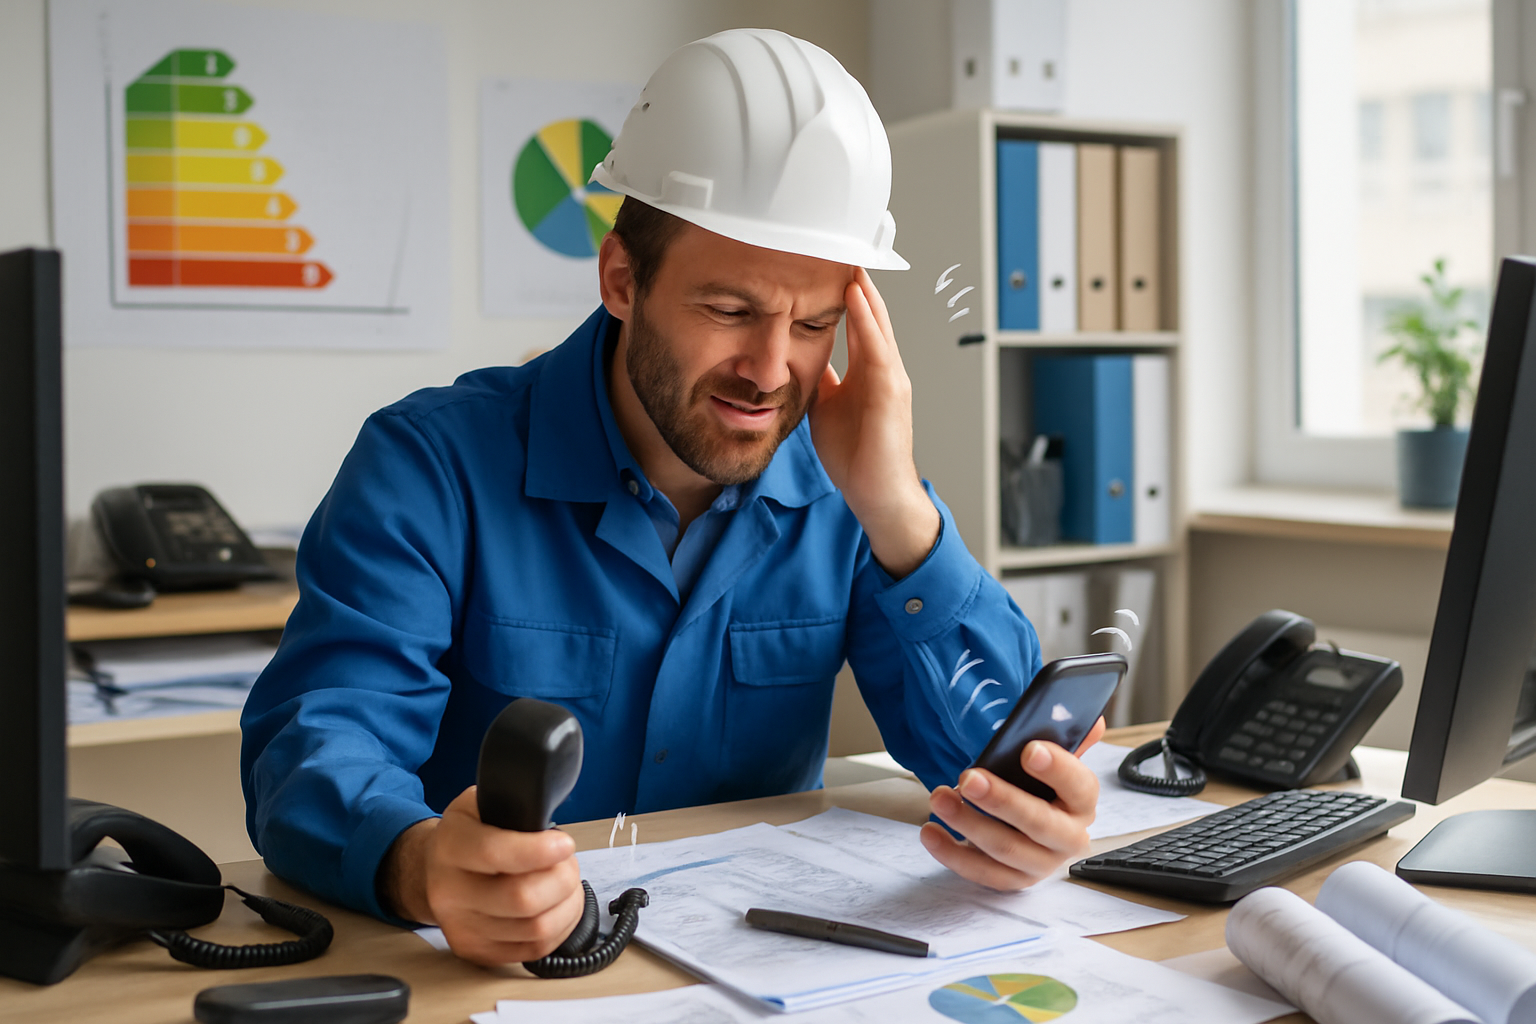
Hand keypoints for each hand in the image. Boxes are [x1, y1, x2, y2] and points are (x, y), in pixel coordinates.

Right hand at [379, 786, 584, 966]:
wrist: (436, 870)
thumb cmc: (471, 833)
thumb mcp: (481, 803)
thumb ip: (513, 807)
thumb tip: (549, 825)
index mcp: (450, 846)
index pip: (495, 853)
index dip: (539, 850)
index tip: (564, 844)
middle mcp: (449, 892)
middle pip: (522, 899)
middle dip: (562, 877)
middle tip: (567, 861)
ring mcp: (462, 928)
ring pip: (536, 928)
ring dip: (567, 902)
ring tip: (564, 881)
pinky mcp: (478, 952)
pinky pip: (536, 948)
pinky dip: (560, 926)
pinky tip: (557, 905)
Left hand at [810, 268, 939, 577]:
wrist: (877, 495)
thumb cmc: (856, 457)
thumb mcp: (827, 407)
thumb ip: (820, 380)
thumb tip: (798, 357)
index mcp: (868, 372)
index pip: (856, 321)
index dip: (844, 292)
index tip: (826, 261)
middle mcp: (883, 368)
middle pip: (869, 313)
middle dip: (857, 279)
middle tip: (840, 240)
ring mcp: (891, 378)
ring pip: (876, 322)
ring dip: (862, 288)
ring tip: (847, 253)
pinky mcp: (891, 392)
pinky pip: (878, 348)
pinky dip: (866, 320)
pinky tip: (854, 297)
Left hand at [920, 717, 1106, 888]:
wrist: (1024, 823)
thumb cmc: (1037, 785)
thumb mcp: (1052, 759)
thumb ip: (1068, 737)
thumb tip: (1090, 719)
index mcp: (1082, 802)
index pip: (1080, 786)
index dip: (1057, 768)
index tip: (1028, 749)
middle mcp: (1068, 837)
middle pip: (1038, 822)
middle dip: (1001, 799)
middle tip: (969, 778)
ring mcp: (1041, 864)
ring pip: (1005, 849)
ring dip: (968, 822)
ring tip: (939, 797)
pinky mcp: (1012, 880)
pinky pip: (982, 872)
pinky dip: (952, 853)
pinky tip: (930, 832)